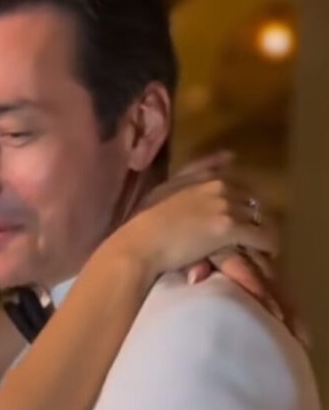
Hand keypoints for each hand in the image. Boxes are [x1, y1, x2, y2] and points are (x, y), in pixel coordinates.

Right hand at [108, 173, 277, 280]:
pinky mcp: (230, 229)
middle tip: (247, 234)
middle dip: (253, 216)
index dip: (241, 200)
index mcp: (202, 176)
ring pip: (261, 217)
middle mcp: (218, 186)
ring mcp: (225, 206)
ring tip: (257, 246)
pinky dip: (268, 245)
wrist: (141, 242)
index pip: (236, 182)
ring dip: (262, 231)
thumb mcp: (165, 188)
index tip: (240, 213)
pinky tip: (267, 254)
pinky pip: (262, 236)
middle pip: (251, 200)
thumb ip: (194, 171)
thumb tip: (229, 156)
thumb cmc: (145, 219)